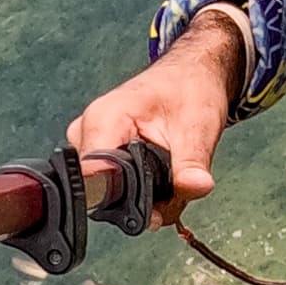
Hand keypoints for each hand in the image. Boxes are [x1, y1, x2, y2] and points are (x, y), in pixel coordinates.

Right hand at [68, 22, 240, 198]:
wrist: (189, 75)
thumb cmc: (189, 88)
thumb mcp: (198, 126)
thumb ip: (192, 163)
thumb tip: (195, 187)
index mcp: (103, 120)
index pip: (95, 178)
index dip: (126, 201)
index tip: (156, 209)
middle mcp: (87, 133)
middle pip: (104, 193)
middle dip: (145, 202)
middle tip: (178, 189)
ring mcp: (90, 145)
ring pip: (113, 196)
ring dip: (150, 200)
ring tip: (175, 178)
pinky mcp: (101, 156)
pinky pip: (118, 189)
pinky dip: (147, 194)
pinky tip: (167, 180)